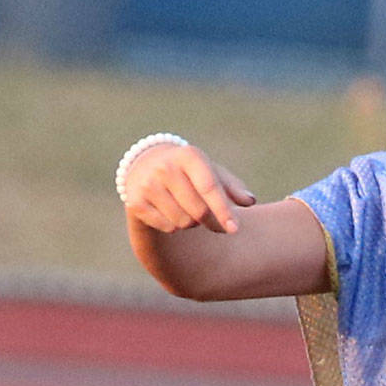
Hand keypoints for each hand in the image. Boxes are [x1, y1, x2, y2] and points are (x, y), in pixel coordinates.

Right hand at [123, 144, 255, 233]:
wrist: (148, 164)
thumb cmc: (191, 171)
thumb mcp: (212, 171)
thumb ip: (233, 187)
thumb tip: (250, 201)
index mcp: (190, 156)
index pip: (209, 187)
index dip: (223, 210)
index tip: (235, 229)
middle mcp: (166, 168)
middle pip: (198, 210)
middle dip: (212, 221)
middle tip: (216, 222)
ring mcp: (148, 185)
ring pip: (183, 222)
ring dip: (193, 223)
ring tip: (189, 209)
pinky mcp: (135, 202)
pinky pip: (167, 227)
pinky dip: (175, 226)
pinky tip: (172, 213)